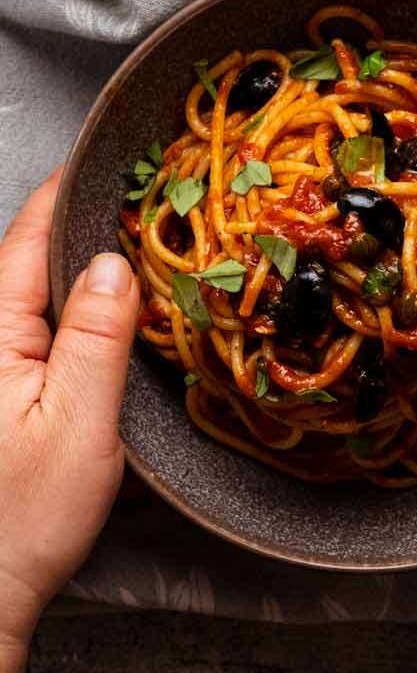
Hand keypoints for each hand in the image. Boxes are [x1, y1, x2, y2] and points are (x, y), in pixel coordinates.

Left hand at [0, 171, 138, 646]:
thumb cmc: (21, 517)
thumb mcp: (77, 424)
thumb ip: (95, 337)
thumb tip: (115, 263)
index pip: (28, 235)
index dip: (70, 189)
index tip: (113, 154)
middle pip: (34, 253)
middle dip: (86, 216)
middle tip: (147, 191)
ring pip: (41, 287)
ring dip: (87, 259)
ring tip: (140, 234)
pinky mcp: (12, 386)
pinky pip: (47, 322)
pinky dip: (83, 301)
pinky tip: (118, 303)